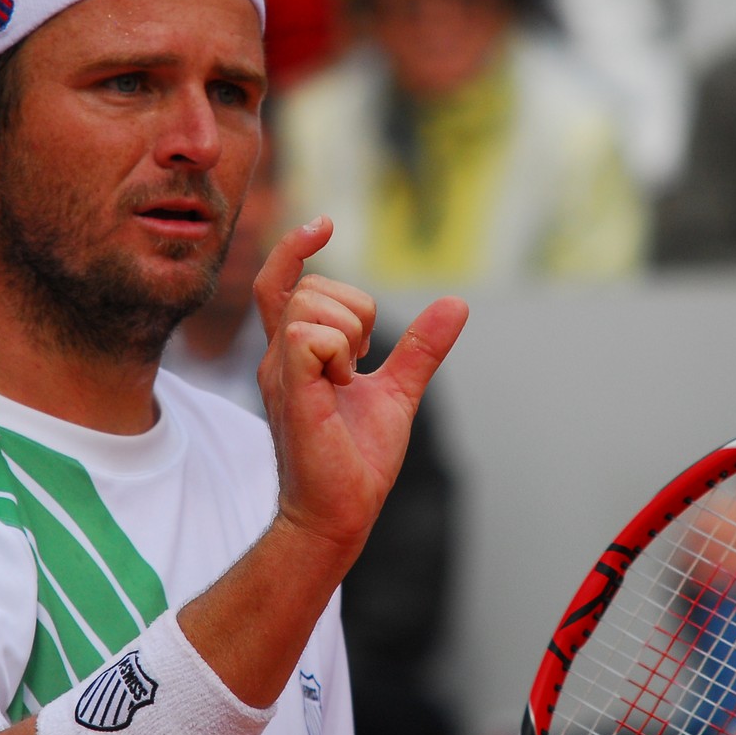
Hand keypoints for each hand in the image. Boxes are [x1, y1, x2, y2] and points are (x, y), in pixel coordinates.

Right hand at [253, 218, 466, 564]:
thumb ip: (420, 349)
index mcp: (298, 354)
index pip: (280, 283)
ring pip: (310, 304)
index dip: (296, 248)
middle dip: (355, 310)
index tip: (325, 224)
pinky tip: (342, 384)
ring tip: (349, 378)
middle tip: (362, 364)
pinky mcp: (290, 390)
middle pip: (310, 287)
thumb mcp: (398, 392)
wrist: (342, 511)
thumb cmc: (356, 460)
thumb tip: (456, 303)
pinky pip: (310, 335)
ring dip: (348, 332)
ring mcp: (280, 372)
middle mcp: (280, 357)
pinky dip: (338, 351)